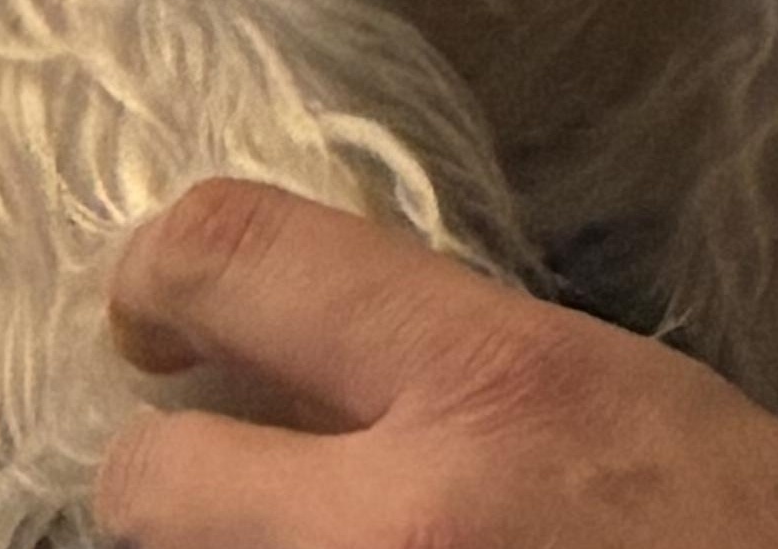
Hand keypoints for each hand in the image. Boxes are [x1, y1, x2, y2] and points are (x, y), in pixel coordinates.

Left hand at [90, 180, 777, 548]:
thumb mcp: (630, 407)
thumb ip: (458, 377)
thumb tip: (293, 365)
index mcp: (493, 394)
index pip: (234, 256)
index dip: (159, 270)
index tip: (152, 307)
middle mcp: (404, 533)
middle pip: (147, 485)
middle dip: (170, 486)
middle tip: (219, 487)